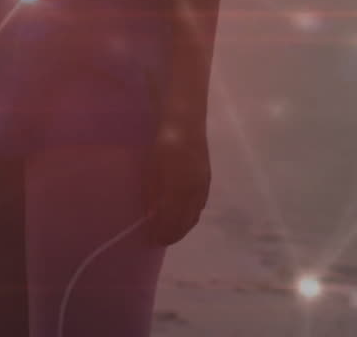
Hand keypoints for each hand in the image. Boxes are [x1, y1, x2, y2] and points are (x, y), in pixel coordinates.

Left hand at [143, 121, 210, 245]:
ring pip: (195, 212)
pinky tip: (184, 212)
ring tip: (171, 230)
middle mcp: (196, 190)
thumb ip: (153, 193)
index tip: (153, 241)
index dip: (165, 233)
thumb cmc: (164, 140)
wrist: (185, 116)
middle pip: (188, 220)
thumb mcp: (153, 168)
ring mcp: (203, 182)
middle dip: (175, 233)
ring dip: (184, 225)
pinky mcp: (204, 175)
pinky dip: (191, 213)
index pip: (175, 221)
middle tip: (161, 240)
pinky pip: (199, 202)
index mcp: (184, 190)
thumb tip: (152, 216)